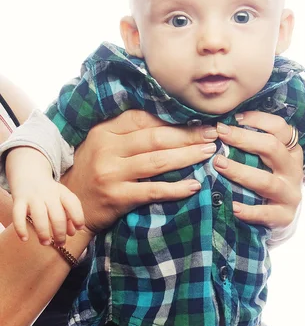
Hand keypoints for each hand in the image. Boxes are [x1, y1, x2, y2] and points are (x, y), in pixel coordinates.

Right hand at [6, 147, 84, 245]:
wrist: (29, 174)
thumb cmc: (50, 193)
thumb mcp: (62, 198)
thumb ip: (70, 215)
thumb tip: (72, 233)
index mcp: (62, 193)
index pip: (73, 203)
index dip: (78, 217)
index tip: (79, 229)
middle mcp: (48, 194)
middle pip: (57, 215)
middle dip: (60, 233)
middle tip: (60, 243)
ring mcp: (33, 197)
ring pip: (39, 216)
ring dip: (43, 233)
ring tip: (45, 243)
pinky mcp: (19, 200)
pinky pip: (18, 215)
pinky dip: (21, 228)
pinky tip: (25, 239)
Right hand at [61, 110, 217, 233]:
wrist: (71, 206)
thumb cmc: (92, 172)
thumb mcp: (102, 145)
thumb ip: (127, 133)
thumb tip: (170, 121)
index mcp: (104, 131)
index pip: (144, 118)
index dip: (173, 119)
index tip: (198, 119)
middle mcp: (107, 149)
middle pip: (155, 138)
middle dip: (188, 135)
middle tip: (212, 135)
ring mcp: (111, 174)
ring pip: (157, 161)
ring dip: (187, 156)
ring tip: (208, 153)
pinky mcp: (117, 197)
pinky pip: (153, 191)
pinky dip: (176, 188)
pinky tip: (194, 186)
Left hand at [213, 112, 302, 227]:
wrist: (281, 216)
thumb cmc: (267, 178)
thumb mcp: (265, 159)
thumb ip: (251, 143)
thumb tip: (222, 123)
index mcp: (290, 150)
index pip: (280, 128)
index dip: (258, 119)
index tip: (234, 118)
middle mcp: (293, 169)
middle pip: (272, 148)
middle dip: (244, 139)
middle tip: (220, 134)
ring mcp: (290, 193)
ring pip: (265, 180)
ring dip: (239, 171)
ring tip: (218, 164)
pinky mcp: (284, 216)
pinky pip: (265, 213)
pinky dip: (247, 210)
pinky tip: (231, 206)